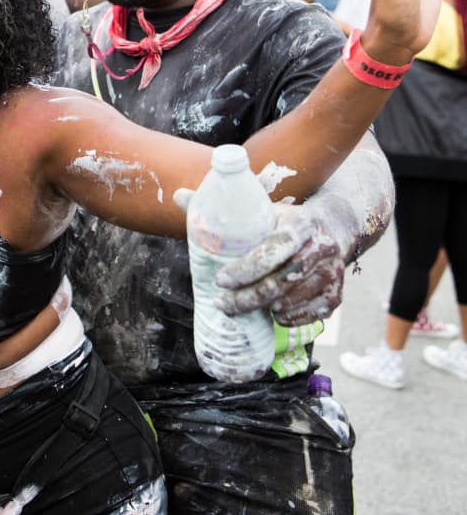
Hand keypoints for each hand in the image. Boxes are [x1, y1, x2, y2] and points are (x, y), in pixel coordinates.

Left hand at [213, 204, 344, 326]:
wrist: (332, 228)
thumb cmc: (285, 221)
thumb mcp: (261, 208)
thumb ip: (223, 207)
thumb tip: (178, 196)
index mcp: (300, 223)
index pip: (274, 247)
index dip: (247, 267)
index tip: (219, 280)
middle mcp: (322, 247)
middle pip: (283, 280)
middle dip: (248, 297)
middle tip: (222, 304)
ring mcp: (333, 272)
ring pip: (294, 300)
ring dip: (266, 308)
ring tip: (244, 305)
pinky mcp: (337, 294)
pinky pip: (310, 315)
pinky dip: (288, 318)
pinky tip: (272, 312)